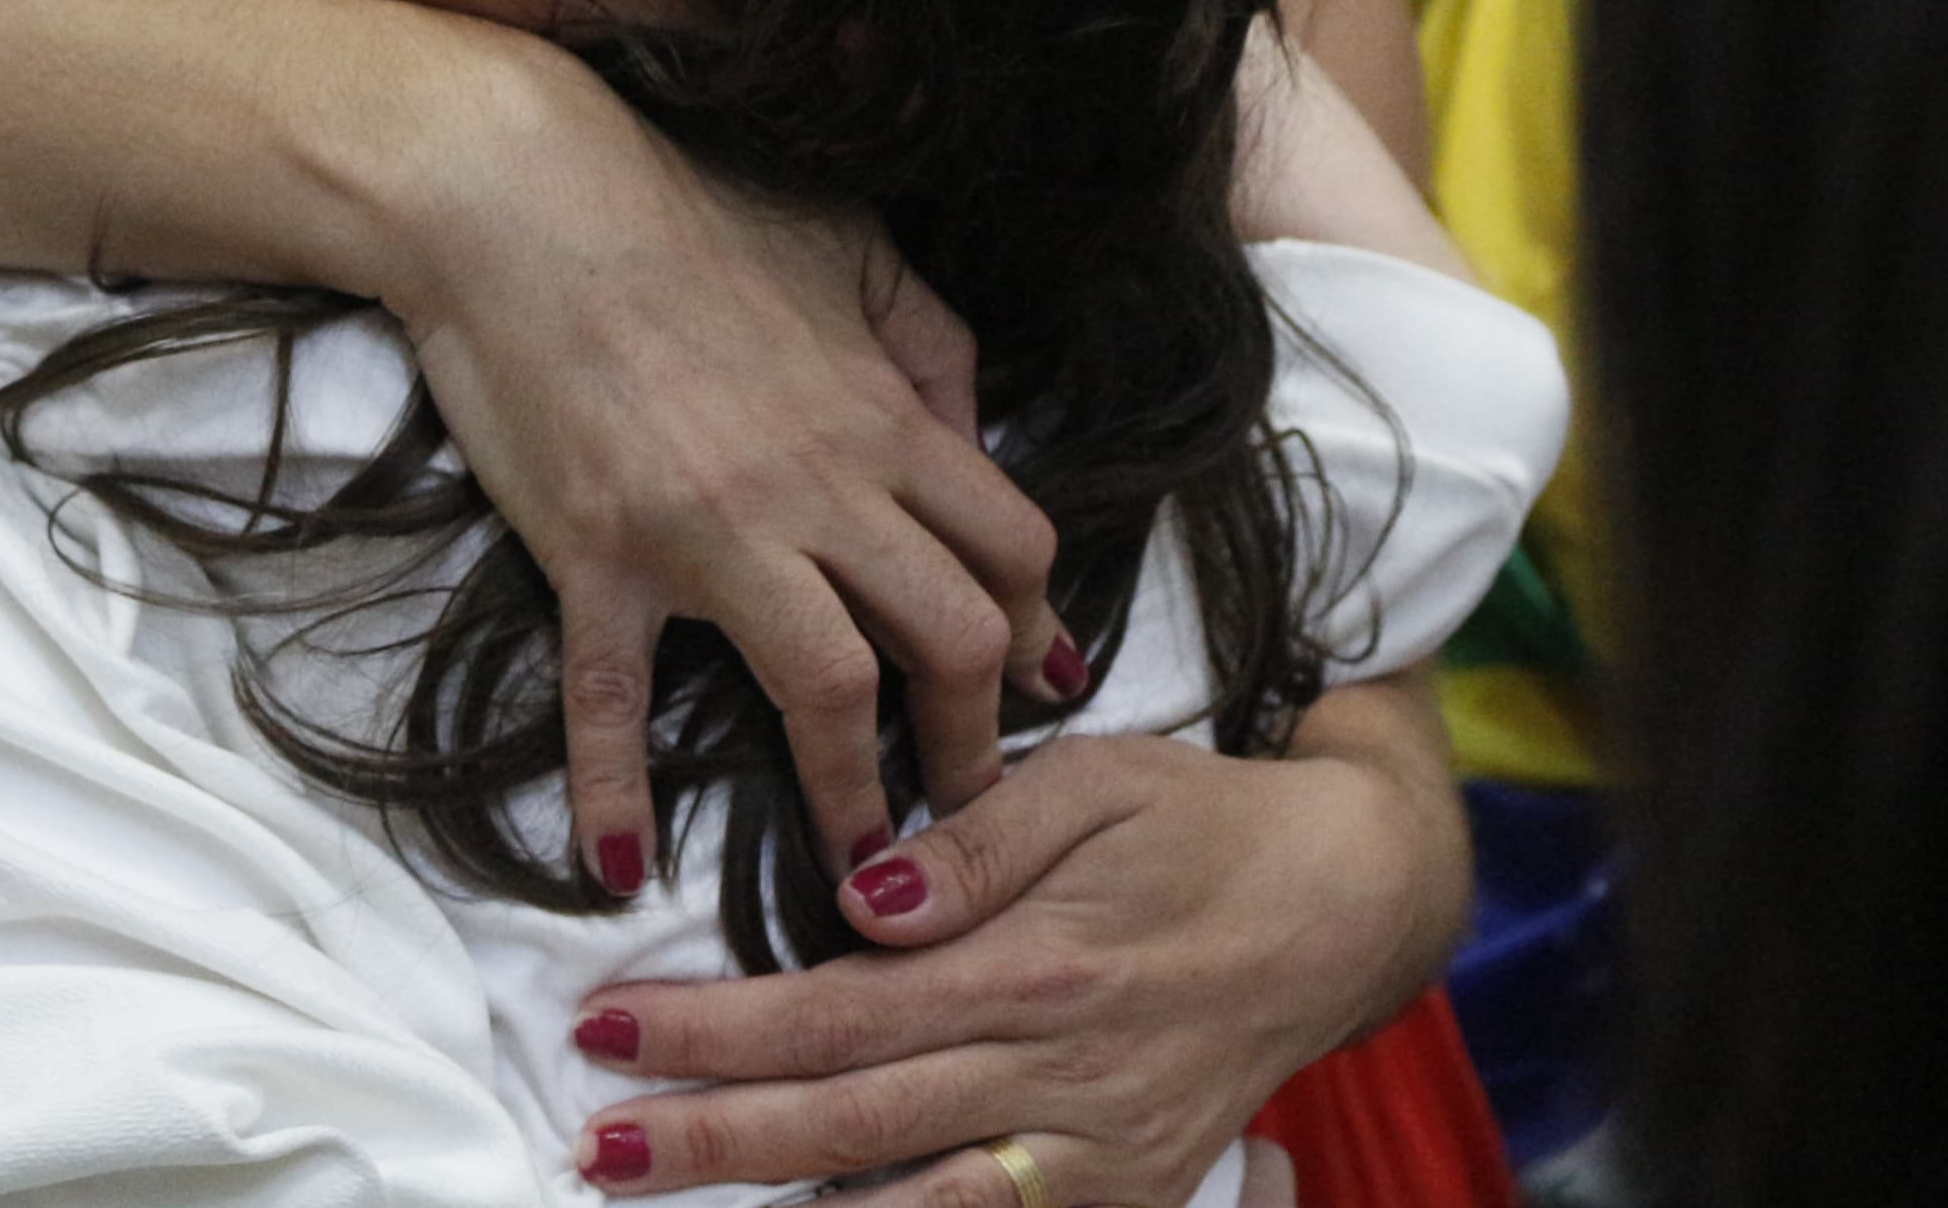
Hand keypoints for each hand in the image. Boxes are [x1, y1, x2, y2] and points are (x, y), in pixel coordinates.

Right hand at [389, 95, 1069, 888]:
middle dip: (976, 741)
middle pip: (953, 635)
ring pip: (828, 685)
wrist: (519, 193)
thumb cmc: (683, 205)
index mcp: (881, 414)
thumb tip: (978, 440)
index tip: (1032, 689)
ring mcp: (706, 528)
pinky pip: (613, 700)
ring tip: (863, 866)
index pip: (1011, 546)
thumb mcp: (850, 246)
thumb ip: (930, 345)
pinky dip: (616, 794)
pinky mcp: (596, 556)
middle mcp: (818, 483)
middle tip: (970, 808)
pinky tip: (623, 869)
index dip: (1037, 629)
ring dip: (854, 792)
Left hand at [567, 709, 1467, 1206]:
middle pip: (850, 1125)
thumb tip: (866, 899)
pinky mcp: (1125, 1194)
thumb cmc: (1204, 823)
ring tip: (663, 1195)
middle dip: (710, 1139)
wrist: (1351, 905)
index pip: (838, 1010)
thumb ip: (977, 842)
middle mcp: (1057, 1074)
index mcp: (1035, 965)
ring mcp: (1094, 1153)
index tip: (608, 1025)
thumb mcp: (1097, 781)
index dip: (716, 1029)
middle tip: (595, 1142)